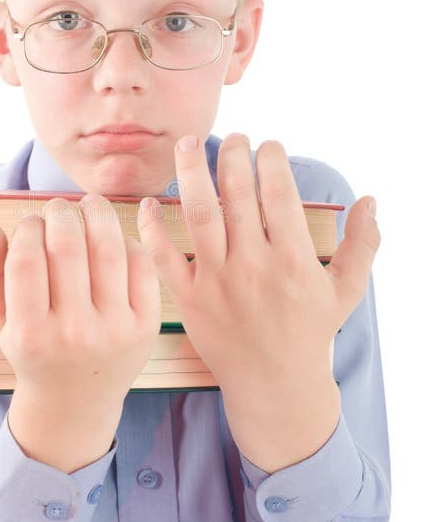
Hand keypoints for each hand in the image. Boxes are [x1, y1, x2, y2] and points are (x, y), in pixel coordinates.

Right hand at [0, 194, 160, 411]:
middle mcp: (73, 334)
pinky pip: (140, 265)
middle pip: (67, 246)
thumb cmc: (33, 352)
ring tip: (88, 204)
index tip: (29, 222)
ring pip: (107, 248)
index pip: (26, 259)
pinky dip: (127, 240)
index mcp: (31, 334)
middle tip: (57, 207)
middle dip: (60, 213)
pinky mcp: (146, 325)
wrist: (77, 402)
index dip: (27, 227)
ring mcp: (114, 330)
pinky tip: (113, 236)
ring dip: (97, 213)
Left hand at [137, 134, 380, 467]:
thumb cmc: (309, 332)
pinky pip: (165, 256)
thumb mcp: (345, 290)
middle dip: (233, 156)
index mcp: (293, 262)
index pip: (279, 195)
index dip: (271, 161)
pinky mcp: (189, 299)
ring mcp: (218, 282)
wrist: (273, 384)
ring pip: (200, 216)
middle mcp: (254, 268)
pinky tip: (150, 201)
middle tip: (232, 137)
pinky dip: (153, 228)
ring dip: (192, 174)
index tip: (268, 144)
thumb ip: (362, 244)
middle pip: (238, 196)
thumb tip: (371, 199)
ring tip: (187, 144)